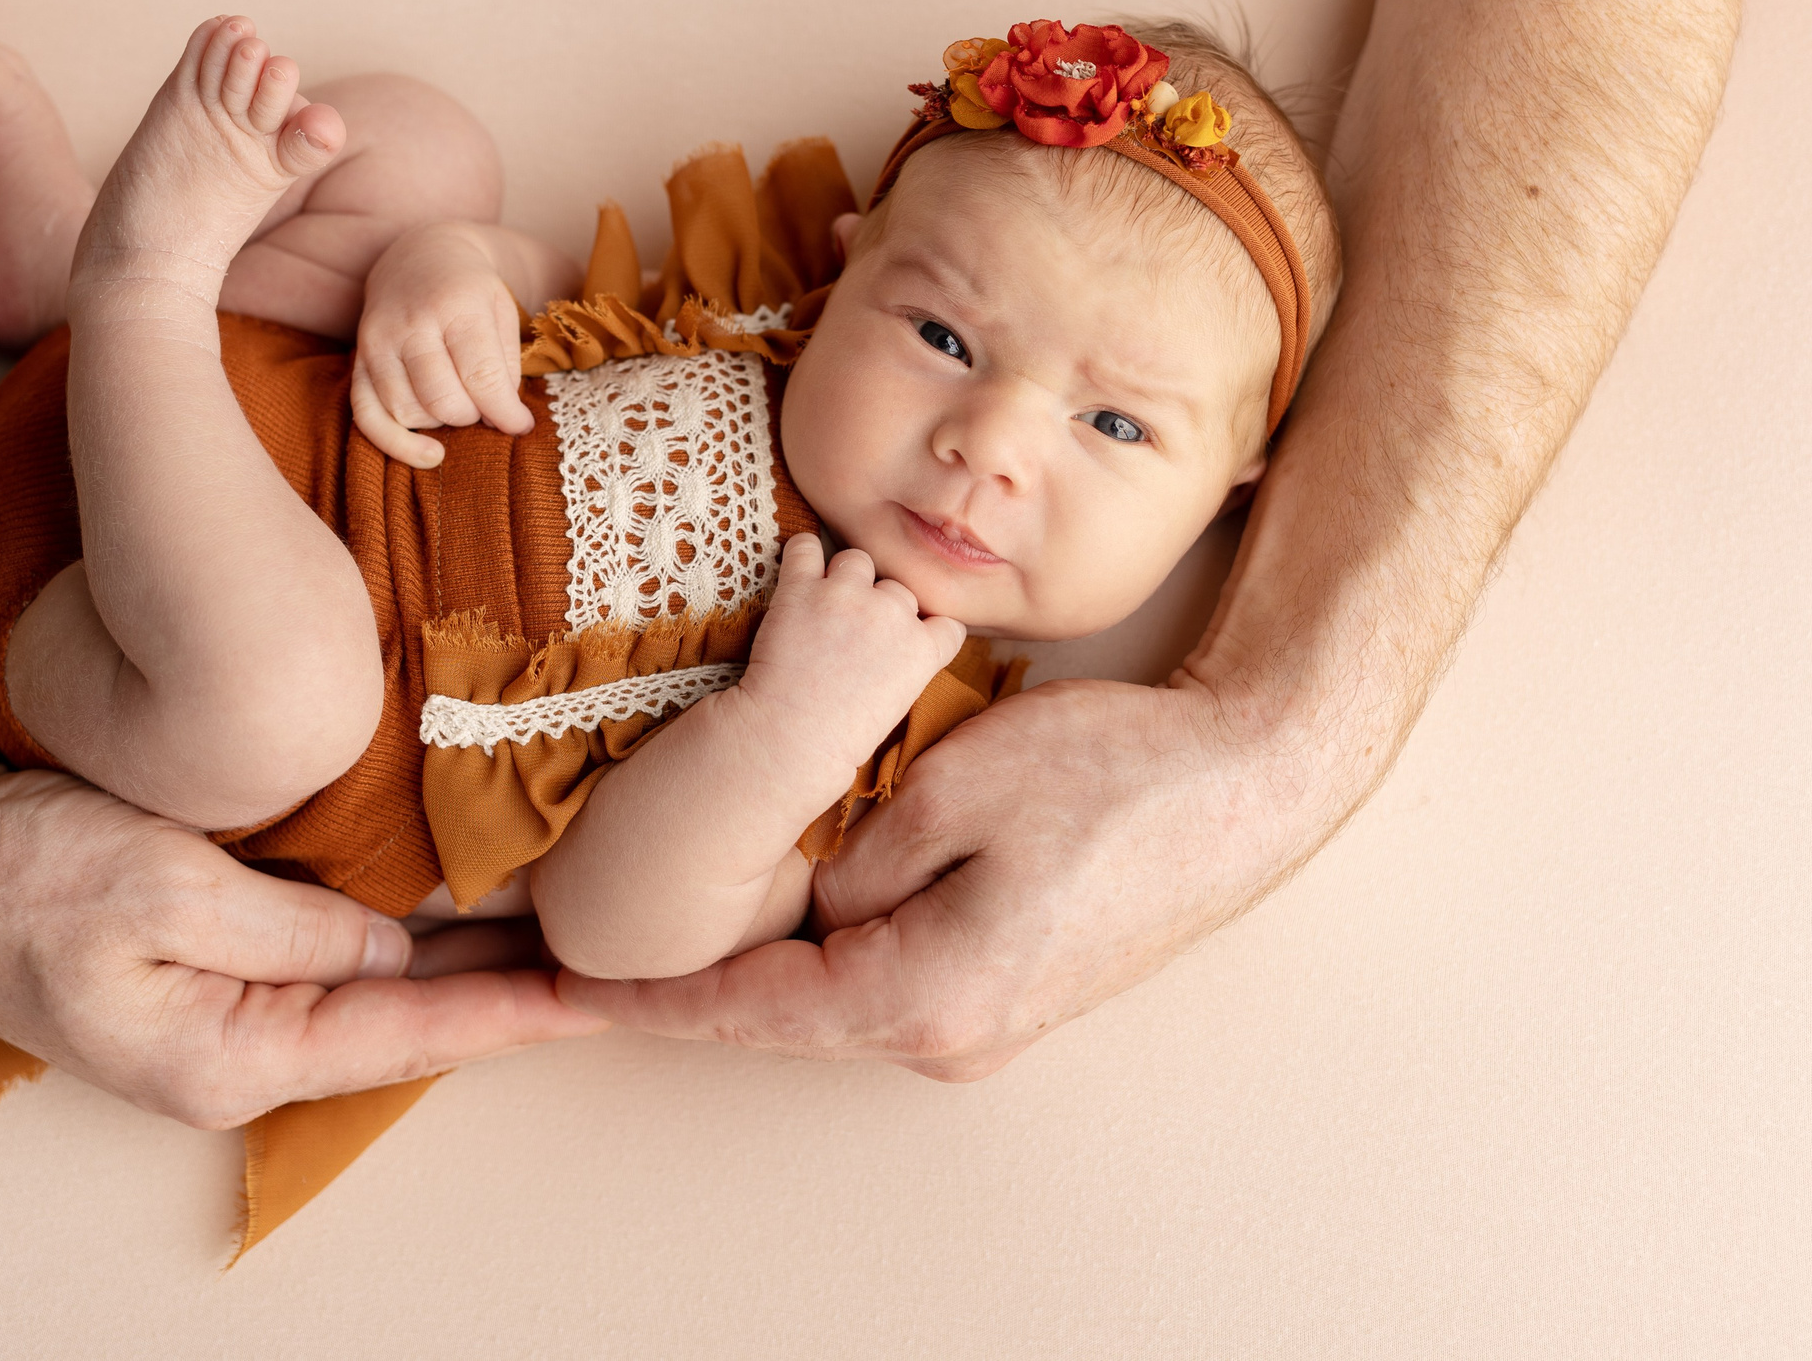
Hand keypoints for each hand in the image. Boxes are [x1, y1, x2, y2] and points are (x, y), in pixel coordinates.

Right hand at [0, 742, 603, 1128]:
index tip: (598, 995)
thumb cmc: (20, 876)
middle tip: (614, 963)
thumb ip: (290, 930)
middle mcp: (237, 1052)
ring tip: (565, 934)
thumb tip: (392, 948)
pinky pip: (335, 961)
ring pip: (378, 994)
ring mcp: (224, 1015)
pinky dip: (406, 939)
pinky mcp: (210, 970)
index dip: (511, 1012)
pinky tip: (457, 909)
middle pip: (406, 1025)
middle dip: (509, 994)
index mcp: (229, 1055)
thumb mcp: (162, 891)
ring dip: (466, 964)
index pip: (406, 1036)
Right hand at [350, 221, 532, 467]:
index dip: (505, 412)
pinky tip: (429, 453)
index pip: (481, 376)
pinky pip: (366, 416)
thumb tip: (504, 422)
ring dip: (439, 423)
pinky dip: (396, 443)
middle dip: (472, 416)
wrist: (419, 257)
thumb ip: (505, 367)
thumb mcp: (501, 312)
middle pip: (442, 400)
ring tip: (457, 402)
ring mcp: (377, 343)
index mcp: (455, 304)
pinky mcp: (358, 361)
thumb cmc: (469, 291)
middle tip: (484, 404)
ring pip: (407, 412)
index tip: (521, 425)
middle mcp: (410, 323)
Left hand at [555, 671, 1343, 1078]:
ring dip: (758, 960)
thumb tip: (796, 897)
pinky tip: (785, 904)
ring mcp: (986, 1022)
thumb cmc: (1117, 776)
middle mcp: (953, 1035)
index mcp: (928, 996)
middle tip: (582, 965)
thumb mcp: (947, 789)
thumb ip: (846, 858)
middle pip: (784, 1014)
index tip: (564, 995)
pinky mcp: (1007, 988)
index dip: (646, 1001)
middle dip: (687, 985)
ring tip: (662, 932)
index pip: (748, 1010)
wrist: (1248, 781)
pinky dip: (826, 945)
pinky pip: (889, 973)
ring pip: (835, 993)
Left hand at [736, 534, 968, 770]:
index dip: (924, 627)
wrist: (791, 739)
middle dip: (880, 605)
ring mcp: (847, 595)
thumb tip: (897, 642)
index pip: (946, 621)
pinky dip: (801, 555)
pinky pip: (805, 547)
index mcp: (923, 648)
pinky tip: (799, 571)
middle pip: (897, 589)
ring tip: (825, 605)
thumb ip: (908, 663)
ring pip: (858, 560)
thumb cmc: (841, 736)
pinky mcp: (803, 588)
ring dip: (845, 576)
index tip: (905, 639)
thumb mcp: (898, 703)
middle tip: (852, 633)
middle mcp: (892, 613)